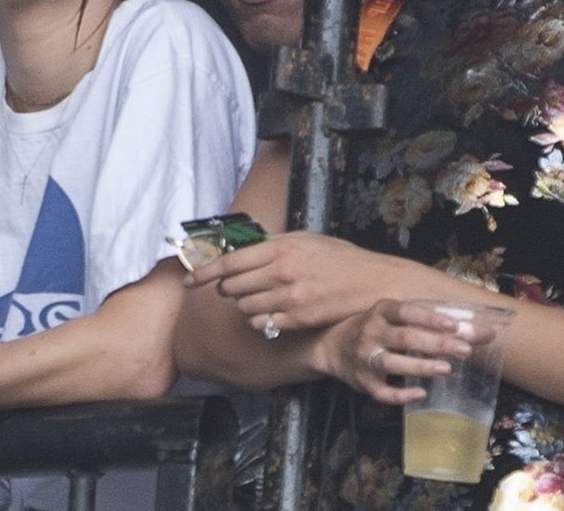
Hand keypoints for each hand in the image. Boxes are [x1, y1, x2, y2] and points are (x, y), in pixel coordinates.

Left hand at [186, 230, 403, 333]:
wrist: (372, 282)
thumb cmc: (338, 257)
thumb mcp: (304, 239)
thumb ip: (271, 244)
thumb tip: (240, 248)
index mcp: (281, 249)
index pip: (229, 262)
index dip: (204, 272)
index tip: (190, 280)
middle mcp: (282, 273)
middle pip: (232, 287)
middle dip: (228, 288)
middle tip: (235, 286)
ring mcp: (290, 298)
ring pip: (244, 308)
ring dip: (244, 304)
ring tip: (259, 297)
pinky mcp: (298, 320)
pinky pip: (262, 324)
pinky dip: (260, 320)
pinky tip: (271, 311)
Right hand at [323, 300, 474, 404]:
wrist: (331, 347)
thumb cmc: (373, 329)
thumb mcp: (390, 317)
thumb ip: (423, 321)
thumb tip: (471, 328)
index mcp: (380, 312)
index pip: (406, 312)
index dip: (429, 318)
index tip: (454, 324)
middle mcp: (370, 332)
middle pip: (405, 338)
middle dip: (436, 344)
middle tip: (465, 350)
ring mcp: (365, 358)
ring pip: (392, 363)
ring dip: (420, 366)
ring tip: (446, 369)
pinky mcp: (363, 382)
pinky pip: (383, 392)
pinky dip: (402, 395)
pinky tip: (421, 393)